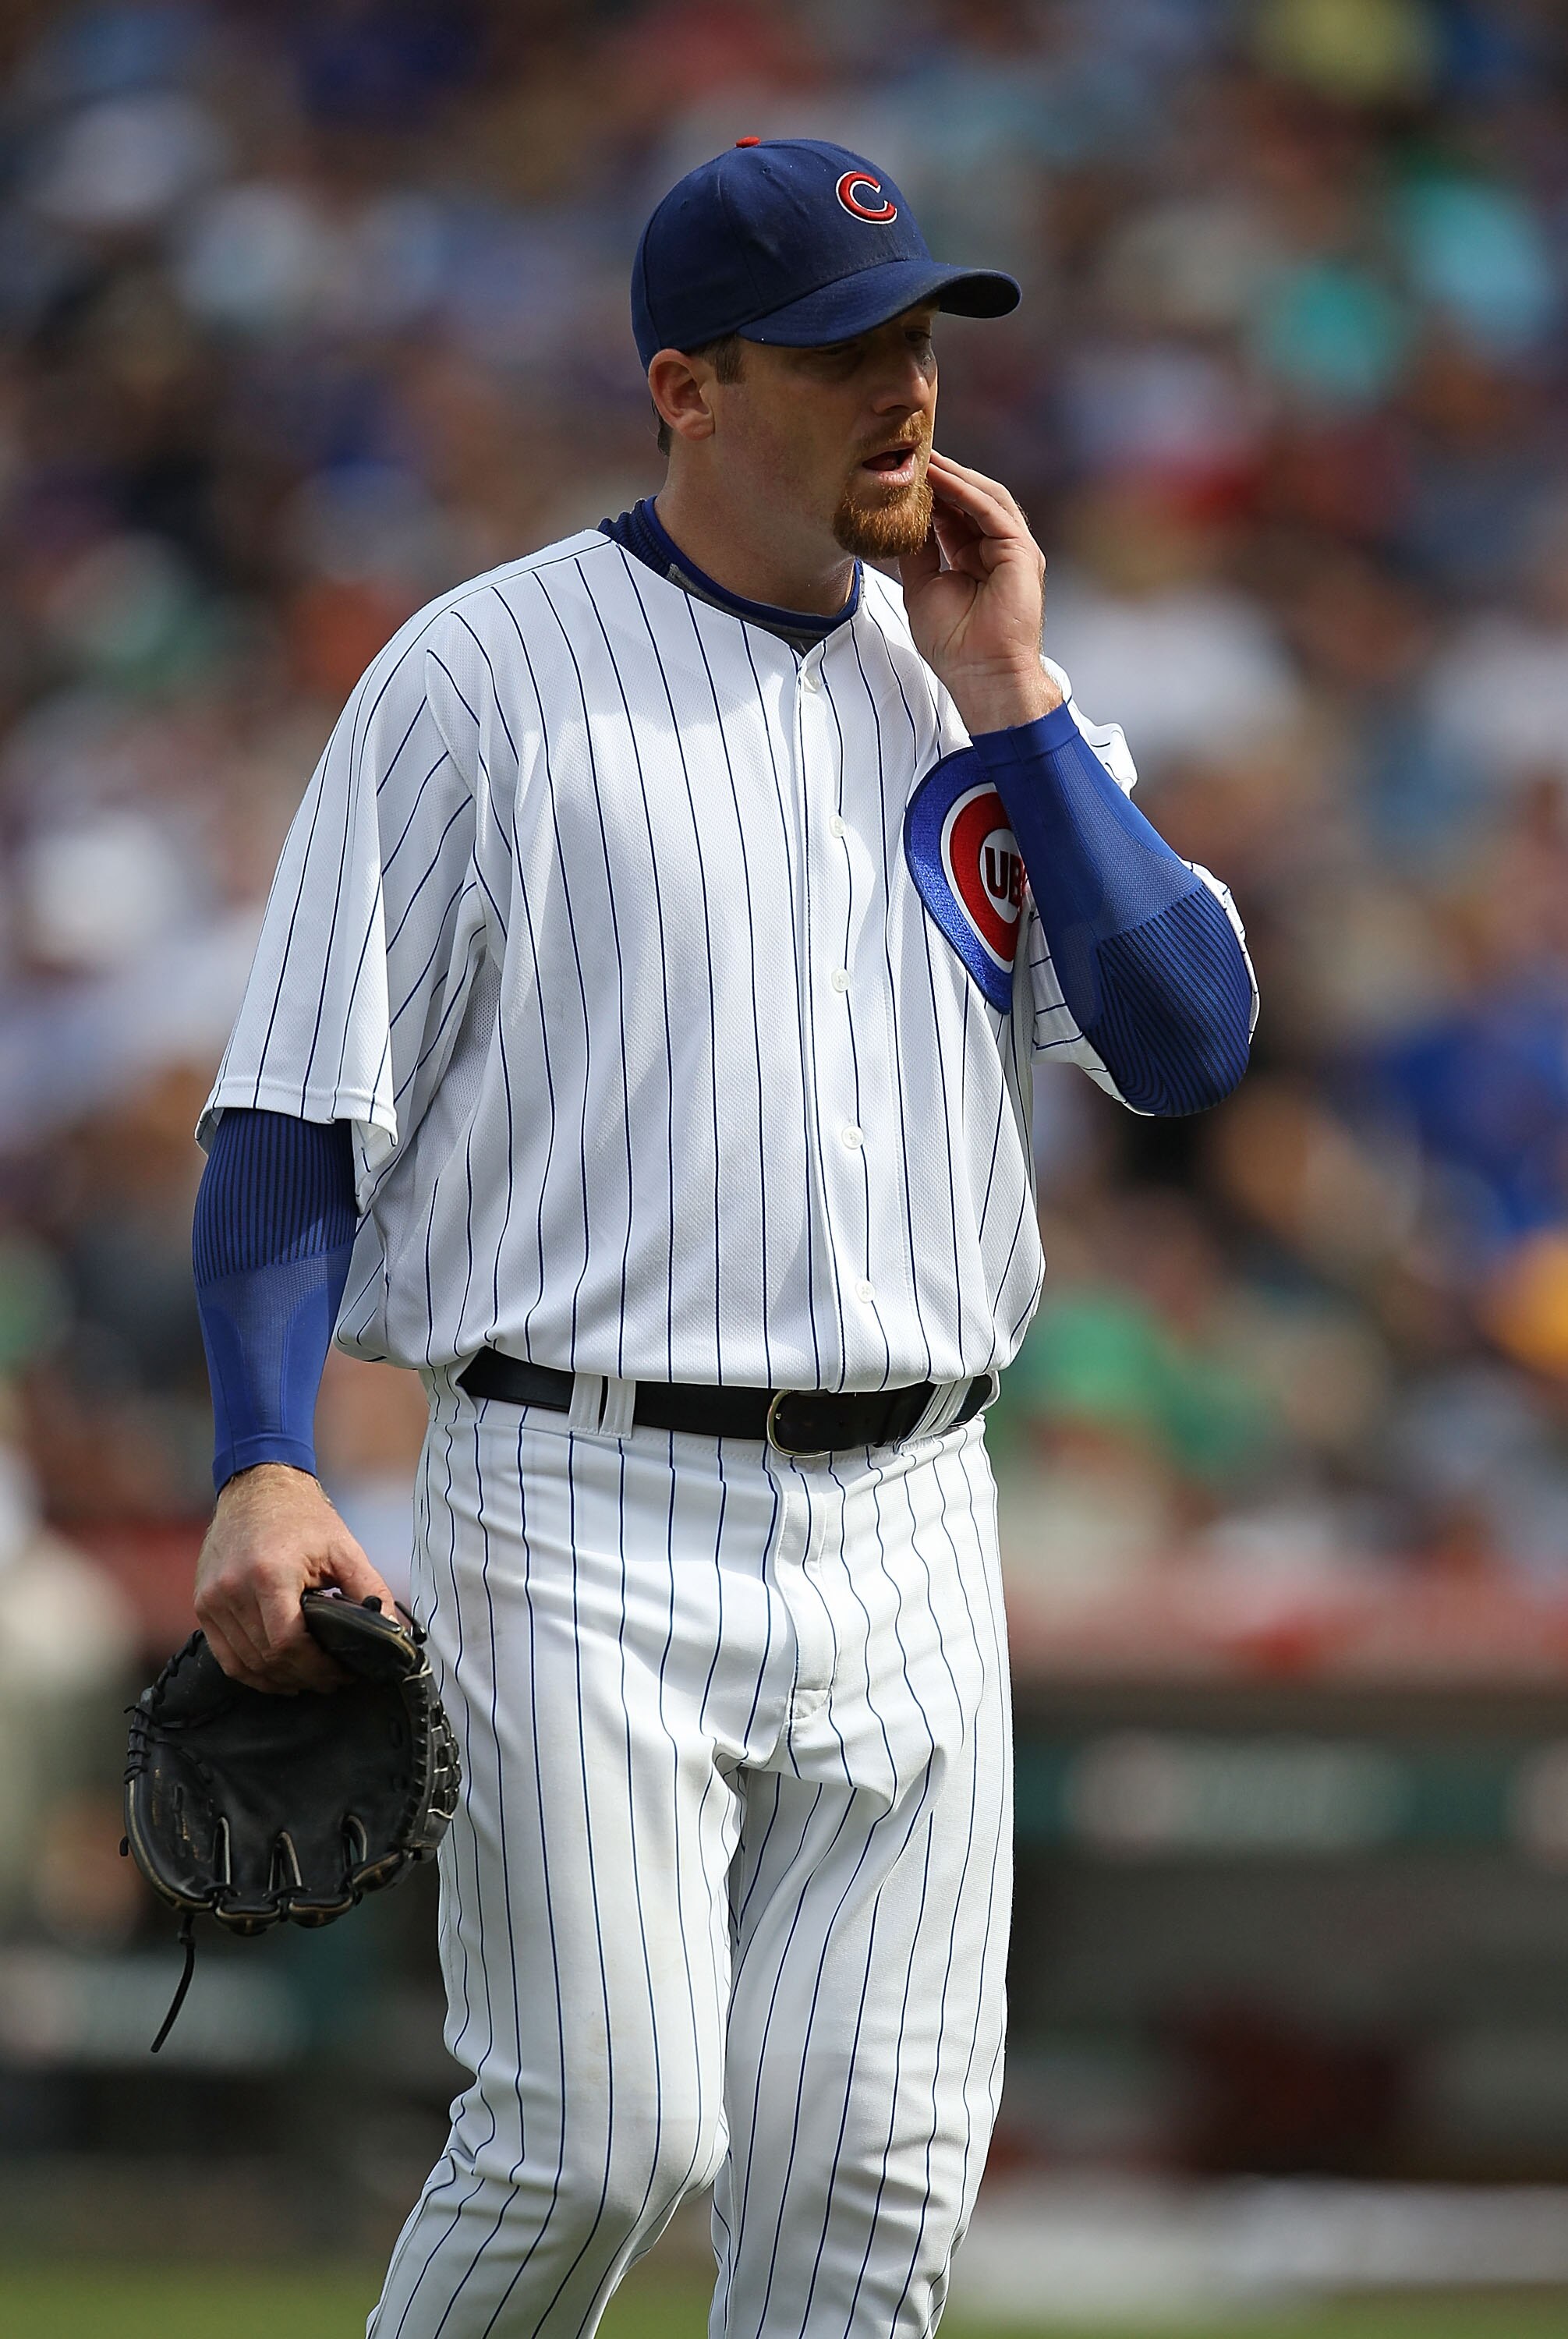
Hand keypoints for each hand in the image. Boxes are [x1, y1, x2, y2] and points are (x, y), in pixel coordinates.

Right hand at [194, 1463, 394, 1693]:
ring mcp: (212, 1599)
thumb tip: (393, 1630)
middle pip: (267, 1659)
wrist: (257, 1486)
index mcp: (269, 1574)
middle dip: (304, 1677)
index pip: (288, 1645)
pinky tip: (276, 1672)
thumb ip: (370, 1590)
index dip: (317, 1668)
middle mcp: (233, 1589)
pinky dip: (251, 1671)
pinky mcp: (203, 1604)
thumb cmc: (303, 1517)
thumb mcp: (345, 1549)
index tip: (341, 1673)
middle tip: (331, 1679)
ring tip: (308, 1678)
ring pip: (244, 1664)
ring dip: (278, 1679)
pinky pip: (224, 1656)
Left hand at [898, 451, 1061, 735]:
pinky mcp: (1021, 551)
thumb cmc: (955, 646)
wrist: (982, 676)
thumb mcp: (922, 589)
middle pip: (970, 499)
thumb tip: (901, 521)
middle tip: (911, 454)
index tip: (900, 475)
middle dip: (942, 476)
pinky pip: (992, 511)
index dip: (929, 493)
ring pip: (984, 498)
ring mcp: (1012, 549)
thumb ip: (917, 552)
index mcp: (974, 558)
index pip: (952, 514)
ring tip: (924, 458)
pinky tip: (942, 478)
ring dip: (954, 476)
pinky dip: (966, 492)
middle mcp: (996, 549)